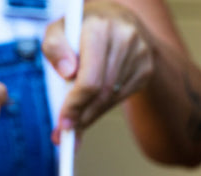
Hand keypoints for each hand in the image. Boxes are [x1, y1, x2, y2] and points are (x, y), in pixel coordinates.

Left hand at [43, 0, 153, 142]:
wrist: (117, 19)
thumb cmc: (81, 29)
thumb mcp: (59, 31)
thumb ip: (54, 49)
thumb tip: (67, 73)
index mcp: (100, 28)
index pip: (89, 80)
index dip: (75, 106)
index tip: (63, 124)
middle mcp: (123, 38)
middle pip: (101, 93)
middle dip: (81, 115)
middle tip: (65, 131)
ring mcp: (139, 53)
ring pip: (111, 99)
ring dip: (90, 114)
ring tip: (75, 119)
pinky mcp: (145, 68)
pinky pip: (121, 98)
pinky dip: (102, 108)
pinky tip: (91, 106)